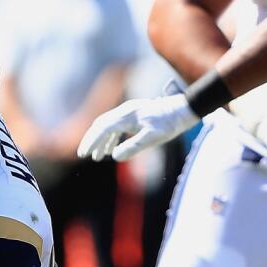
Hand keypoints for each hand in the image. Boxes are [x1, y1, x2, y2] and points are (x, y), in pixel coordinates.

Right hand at [78, 93, 198, 162]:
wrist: (182, 110)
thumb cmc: (169, 124)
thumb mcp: (153, 138)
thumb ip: (133, 147)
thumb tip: (115, 156)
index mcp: (127, 116)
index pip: (102, 128)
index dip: (91, 141)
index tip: (84, 153)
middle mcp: (125, 111)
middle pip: (101, 125)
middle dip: (92, 140)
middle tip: (84, 154)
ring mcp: (130, 112)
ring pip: (108, 126)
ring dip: (101, 141)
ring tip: (98, 156)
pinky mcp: (135, 115)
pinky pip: (117, 126)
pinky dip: (111, 137)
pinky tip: (112, 148)